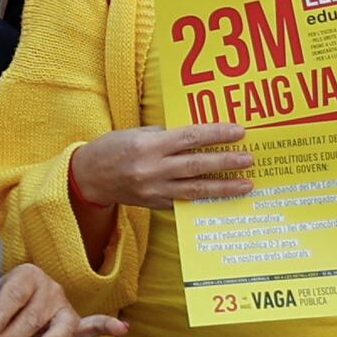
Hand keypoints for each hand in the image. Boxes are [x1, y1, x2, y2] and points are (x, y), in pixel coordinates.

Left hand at [0, 262, 119, 336]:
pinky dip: (107, 326)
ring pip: (57, 328)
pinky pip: (94, 325)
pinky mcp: (76, 325)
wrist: (17, 315)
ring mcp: (64, 306)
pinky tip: (120, 328)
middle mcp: (49, 287)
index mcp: (26, 275)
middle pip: (31, 317)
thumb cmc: (3, 309)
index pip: (12, 296)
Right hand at [69, 124, 255, 207]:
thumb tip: (196, 138)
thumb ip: (165, 136)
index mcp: (149, 146)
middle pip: (197, 165)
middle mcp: (152, 169)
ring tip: (245, 184)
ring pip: (195, 188)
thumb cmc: (112, 149)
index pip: (190, 137)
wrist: (88, 177)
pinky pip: (184, 201)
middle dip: (225, 162)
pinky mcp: (155, 204)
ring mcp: (154, 190)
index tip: (239, 132)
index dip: (216, 134)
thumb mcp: (136, 133)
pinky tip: (222, 196)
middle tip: (248, 159)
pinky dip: (204, 198)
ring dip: (223, 186)